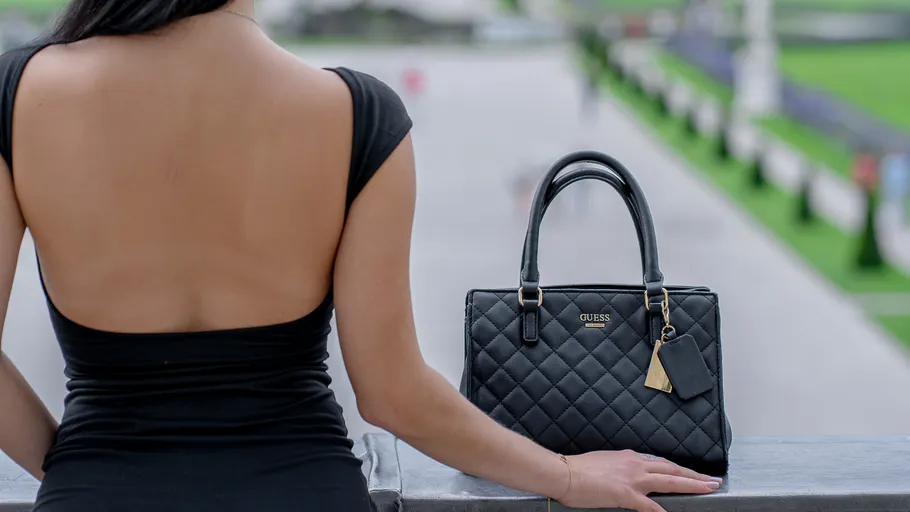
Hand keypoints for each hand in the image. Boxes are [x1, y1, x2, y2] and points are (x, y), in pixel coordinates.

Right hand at [557, 450, 722, 511]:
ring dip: (691, 484)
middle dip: (695, 475)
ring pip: (670, 480)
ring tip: (708, 488)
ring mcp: (632, 479)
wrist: (564, 472)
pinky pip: (649, 506)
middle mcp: (635, 465)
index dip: (678, 469)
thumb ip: (620, 468)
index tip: (691, 473)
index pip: (660, 464)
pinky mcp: (625, 495)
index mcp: (630, 458)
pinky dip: (662, 511)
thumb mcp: (604, 462)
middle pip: (672, 469)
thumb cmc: (578, 469)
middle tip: (713, 480)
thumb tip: (626, 476)